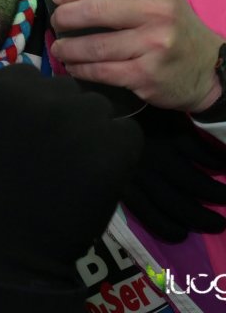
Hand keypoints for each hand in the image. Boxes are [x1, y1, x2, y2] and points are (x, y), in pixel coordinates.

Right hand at [0, 43, 142, 289]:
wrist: (10, 250)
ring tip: (63, 165)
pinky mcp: (120, 151)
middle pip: (64, 91)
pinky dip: (114, 150)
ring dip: (85, 131)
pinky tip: (89, 172)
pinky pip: (125, 132)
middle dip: (54, 117)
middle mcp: (53, 95)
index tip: (12, 140)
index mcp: (11, 85)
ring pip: (95, 108)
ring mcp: (89, 123)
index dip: (21, 109)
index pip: (28, 79)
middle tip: (38, 156)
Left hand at [50, 0, 222, 111]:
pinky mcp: (147, 76)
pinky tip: (72, 66)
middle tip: (55, 22)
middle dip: (65, 17)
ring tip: (58, 47)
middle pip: (96, 11)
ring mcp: (153, 47)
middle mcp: (157, 15)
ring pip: (95, 46)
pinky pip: (102, 72)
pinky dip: (80, 69)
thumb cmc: (172, 23)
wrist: (208, 67)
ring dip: (67, 48)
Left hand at [123, 105, 225, 241]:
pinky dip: (219, 162)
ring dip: (217, 194)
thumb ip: (125, 175)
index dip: (168, 227)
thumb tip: (146, 197)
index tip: (183, 234)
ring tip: (225, 197)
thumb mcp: (110, 152)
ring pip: (197, 185)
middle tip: (219, 224)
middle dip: (202, 220)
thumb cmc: (112, 121)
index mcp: (125, 177)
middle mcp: (145, 170)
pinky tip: (223, 164)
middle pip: (178, 206)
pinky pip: (204, 156)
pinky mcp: (176, 133)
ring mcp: (162, 152)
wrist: (110, 89)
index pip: (149, 213)